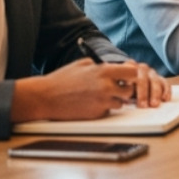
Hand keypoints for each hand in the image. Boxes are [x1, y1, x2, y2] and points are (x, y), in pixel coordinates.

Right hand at [10, 58, 153, 121]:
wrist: (45, 98)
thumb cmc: (62, 79)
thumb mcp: (82, 64)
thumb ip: (101, 65)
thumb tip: (115, 66)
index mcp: (103, 71)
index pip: (133, 72)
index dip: (131, 73)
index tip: (126, 74)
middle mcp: (106, 87)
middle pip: (130, 90)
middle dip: (125, 89)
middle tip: (116, 87)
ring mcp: (101, 102)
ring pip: (121, 103)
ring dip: (115, 100)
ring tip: (100, 95)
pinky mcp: (96, 114)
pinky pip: (107, 111)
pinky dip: (103, 107)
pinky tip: (91, 102)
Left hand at [124, 63, 170, 107]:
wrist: (128, 81)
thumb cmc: (122, 87)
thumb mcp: (118, 86)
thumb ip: (120, 90)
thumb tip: (123, 98)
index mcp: (129, 68)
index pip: (130, 72)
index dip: (129, 81)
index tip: (128, 89)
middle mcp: (142, 68)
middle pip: (143, 78)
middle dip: (143, 93)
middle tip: (143, 105)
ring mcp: (152, 73)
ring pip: (155, 81)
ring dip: (155, 94)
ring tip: (154, 105)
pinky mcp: (160, 79)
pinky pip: (165, 83)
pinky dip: (166, 91)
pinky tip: (165, 99)